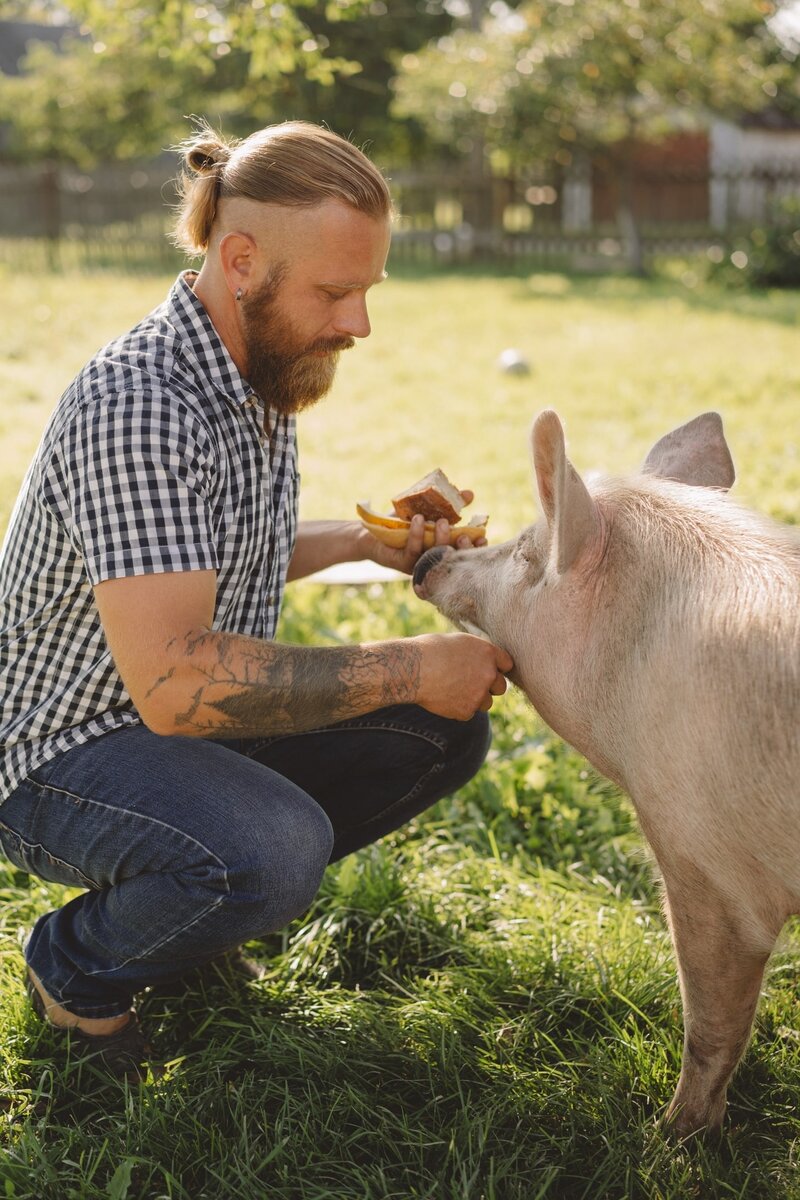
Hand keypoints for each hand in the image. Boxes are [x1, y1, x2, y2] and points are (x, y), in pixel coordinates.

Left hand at [362, 490, 487, 575]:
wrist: (375, 531)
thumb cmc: (405, 522)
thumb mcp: (430, 509)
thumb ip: (451, 503)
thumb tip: (470, 494)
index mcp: (444, 550)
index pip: (465, 554)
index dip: (476, 548)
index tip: (483, 537)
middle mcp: (434, 561)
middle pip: (453, 559)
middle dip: (462, 548)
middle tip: (463, 533)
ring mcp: (419, 564)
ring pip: (434, 555)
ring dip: (440, 539)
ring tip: (442, 521)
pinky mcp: (402, 562)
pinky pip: (413, 551)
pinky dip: (417, 534)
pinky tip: (419, 520)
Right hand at [413, 632, 512, 720]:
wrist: (412, 670)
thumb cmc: (429, 651)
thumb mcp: (457, 642)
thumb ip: (476, 653)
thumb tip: (483, 661)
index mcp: (488, 652)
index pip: (507, 664)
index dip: (496, 667)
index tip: (486, 670)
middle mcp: (489, 674)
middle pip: (501, 687)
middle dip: (488, 686)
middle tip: (469, 683)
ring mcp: (479, 694)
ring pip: (485, 703)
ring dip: (474, 699)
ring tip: (451, 689)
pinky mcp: (467, 711)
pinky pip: (468, 712)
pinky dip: (458, 708)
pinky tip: (443, 697)